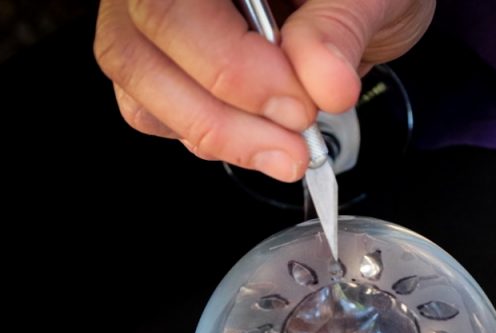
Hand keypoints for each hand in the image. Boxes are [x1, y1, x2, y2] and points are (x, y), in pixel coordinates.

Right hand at [94, 0, 433, 179]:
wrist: (357, 2)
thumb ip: (339, 30)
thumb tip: (324, 82)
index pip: (172, 7)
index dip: (229, 67)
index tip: (298, 105)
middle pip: (138, 50)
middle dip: (222, 115)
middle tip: (294, 142)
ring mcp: (153, 21)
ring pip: (140, 88)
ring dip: (217, 137)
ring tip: (287, 153)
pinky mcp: (163, 64)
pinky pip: (152, 112)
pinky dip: (209, 139)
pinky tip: (262, 141)